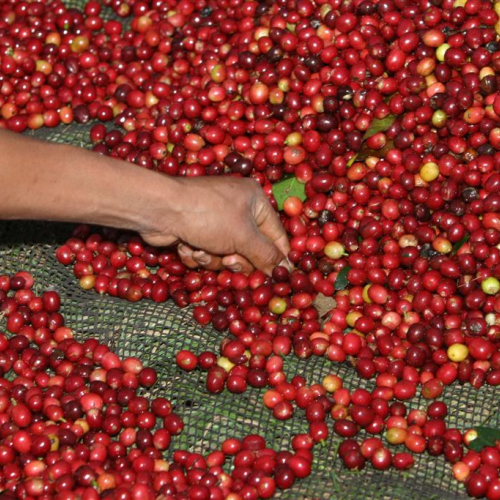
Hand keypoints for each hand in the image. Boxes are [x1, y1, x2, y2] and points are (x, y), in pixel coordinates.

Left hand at [140, 176, 289, 275]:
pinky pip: (208, 253)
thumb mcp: (243, 237)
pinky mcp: (197, 231)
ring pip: (227, 255)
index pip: (276, 236)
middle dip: (236, 258)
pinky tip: (187, 246)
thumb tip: (285, 270)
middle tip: (228, 259)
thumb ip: (266, 255)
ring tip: (201, 249)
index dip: (277, 259)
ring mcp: (215, 220)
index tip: (279, 280)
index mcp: (255, 201)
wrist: (159, 209)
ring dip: (213, 258)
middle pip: (250, 250)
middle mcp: (237, 209)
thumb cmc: (208, 215)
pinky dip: (197, 254)